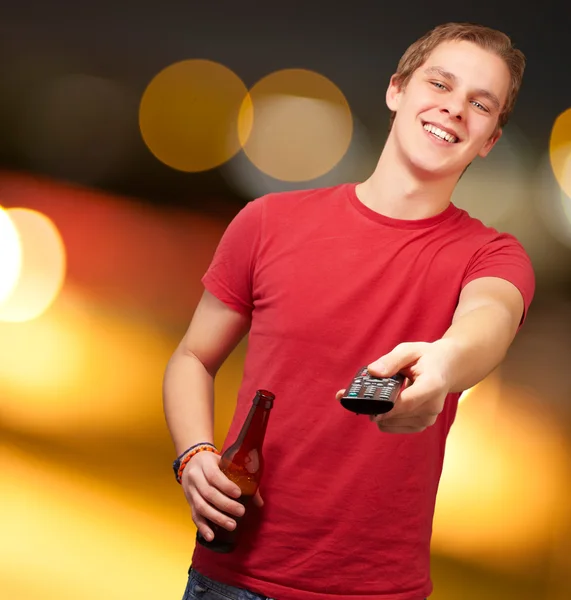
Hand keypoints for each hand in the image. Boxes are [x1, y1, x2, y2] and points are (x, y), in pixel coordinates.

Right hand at [181, 450, 263, 541]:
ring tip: (232, 525)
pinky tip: (211, 536)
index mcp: (205, 464)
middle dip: (226, 505)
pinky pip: (194, 516)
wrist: (190, 462)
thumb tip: (259, 502)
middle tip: (241, 512)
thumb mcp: (225, 463)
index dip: (226, 486)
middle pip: (208, 493)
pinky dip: (203, 527)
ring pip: (201, 506)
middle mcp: (195, 477)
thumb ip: (241, 478)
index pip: (214, 475)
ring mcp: (190, 491)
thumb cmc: (213, 463)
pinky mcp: (189, 502)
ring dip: (217, 518)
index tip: (239, 494)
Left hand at [337, 340, 454, 432]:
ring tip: (363, 397)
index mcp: (432, 385)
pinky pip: (395, 426)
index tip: (367, 408)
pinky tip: (375, 407)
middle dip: (371, 406)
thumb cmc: (426, 357)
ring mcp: (428, 418)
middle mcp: (432, 406)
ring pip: (392, 422)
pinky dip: (382, 418)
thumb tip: (372, 371)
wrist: (447, 367)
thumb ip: (391, 360)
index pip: (407, 401)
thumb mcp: (409, 350)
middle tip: (346, 397)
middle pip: (396, 414)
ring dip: (375, 412)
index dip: (386, 408)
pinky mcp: (421, 424)